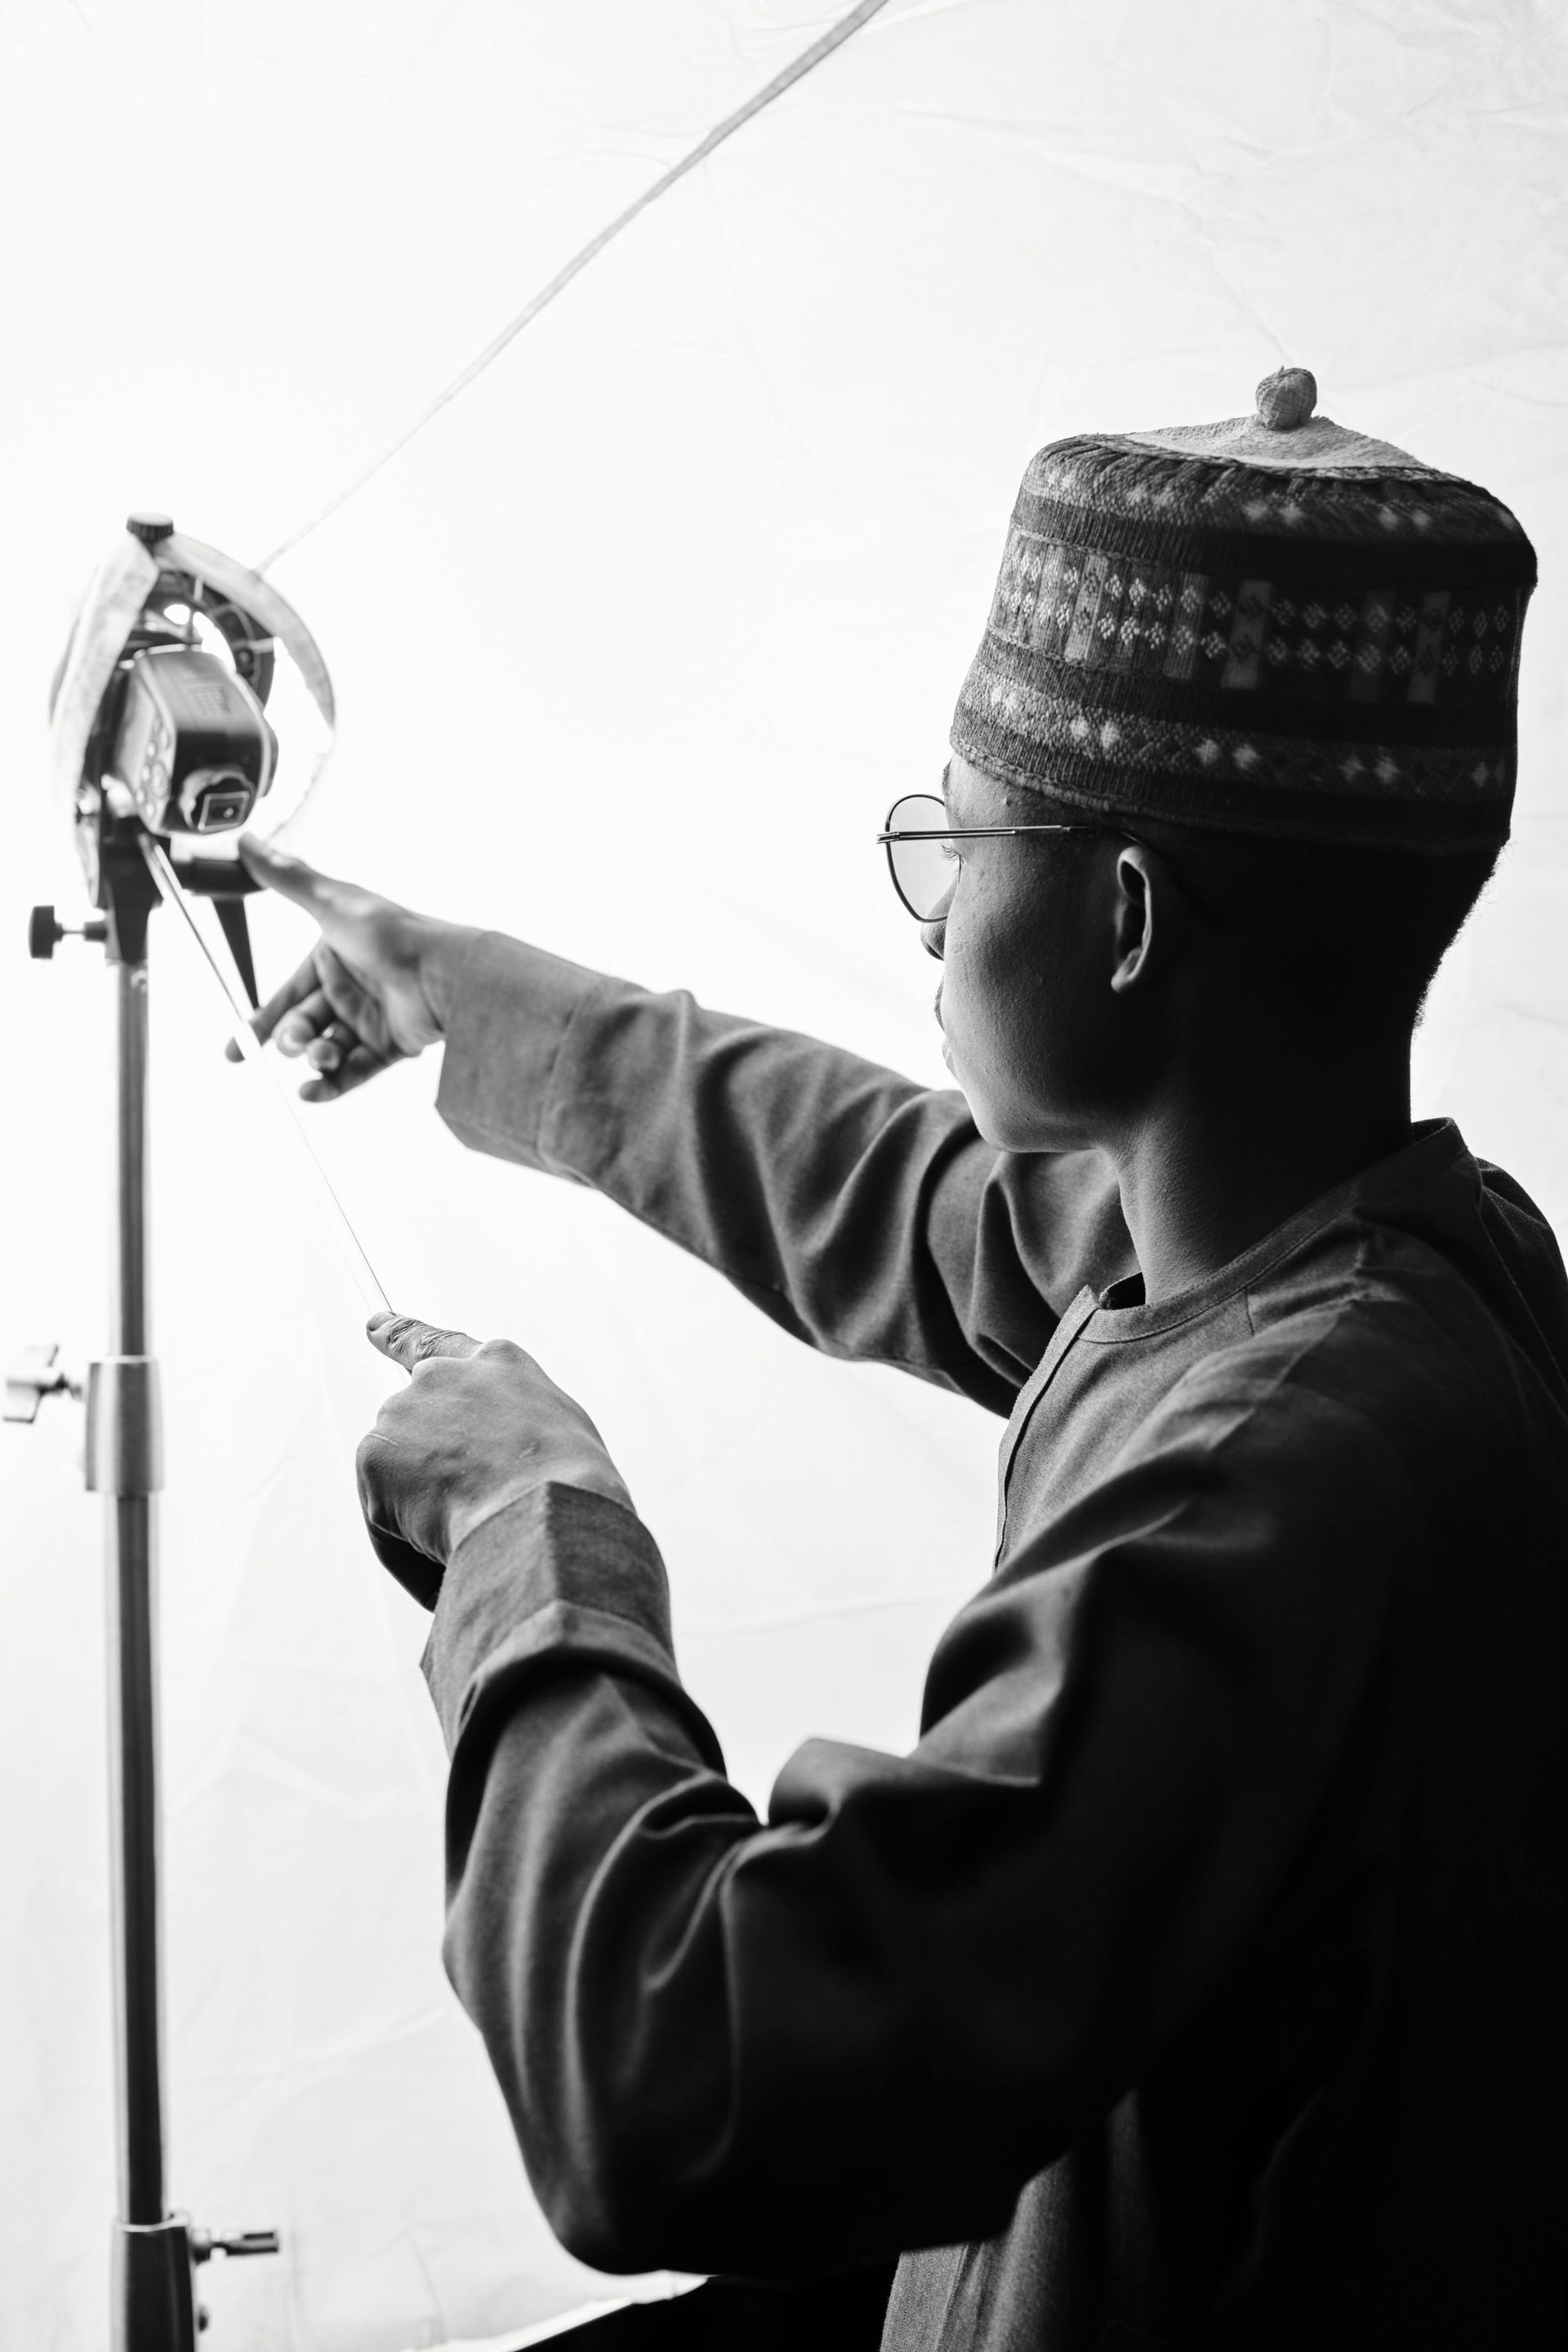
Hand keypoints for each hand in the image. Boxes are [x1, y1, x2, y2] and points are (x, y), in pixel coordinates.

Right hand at [228, 836, 476, 1100]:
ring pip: (328, 1048)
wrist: (443, 973)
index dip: (260, 1020)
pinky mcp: (392, 1046)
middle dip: (291, 1038)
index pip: (287, 994)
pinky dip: (334, 1083)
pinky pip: (356, 1070)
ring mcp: (371, 1018)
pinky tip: (314, 1091)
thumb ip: (287, 878)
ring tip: (319, 1056)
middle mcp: (351, 988)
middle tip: (293, 1041)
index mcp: (333, 957)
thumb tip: (248, 843)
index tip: (238, 1045)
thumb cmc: (394, 934)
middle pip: (305, 1024)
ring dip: (315, 1057)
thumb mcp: (331, 901)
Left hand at [357, 1312, 631, 1608]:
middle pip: (412, 1427)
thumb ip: (510, 1432)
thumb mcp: (559, 1437)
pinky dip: (409, 1550)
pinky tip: (448, 1553)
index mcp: (499, 1365)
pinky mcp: (376, 1456)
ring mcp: (405, 1412)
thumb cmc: (573, 1487)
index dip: (400, 1335)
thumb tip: (481, 1475)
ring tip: (477, 1536)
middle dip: (421, 1470)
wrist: (549, 1512)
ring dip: (426, 1517)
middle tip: (454, 1513)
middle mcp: (443, 1376)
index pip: (440, 1343)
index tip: (374, 1326)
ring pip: (401, 1483)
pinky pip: (385, 1522)